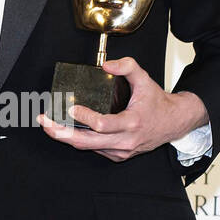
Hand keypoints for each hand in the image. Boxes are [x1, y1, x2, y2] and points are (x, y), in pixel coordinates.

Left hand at [36, 56, 208, 162]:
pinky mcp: (118, 155)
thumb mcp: (145, 79)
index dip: (85, 118)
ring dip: (66, 137)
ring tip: (49, 126)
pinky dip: (80, 141)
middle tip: (45, 122)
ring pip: (88, 148)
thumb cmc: (157, 103)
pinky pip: (95, 150)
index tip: (71, 108)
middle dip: (62, 133)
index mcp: (132, 122)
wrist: (173, 123)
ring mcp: (121, 151)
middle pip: (87, 142)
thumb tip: (107, 64)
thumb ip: (127, 66)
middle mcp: (125, 140)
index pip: (103, 125)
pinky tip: (68, 131)